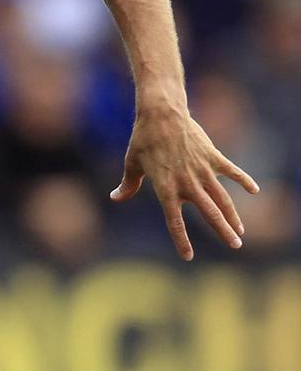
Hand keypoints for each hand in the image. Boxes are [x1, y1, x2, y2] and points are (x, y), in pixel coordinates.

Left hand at [111, 107, 258, 260]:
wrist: (162, 114)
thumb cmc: (143, 140)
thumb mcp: (131, 165)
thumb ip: (128, 185)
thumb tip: (116, 197)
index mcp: (166, 189)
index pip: (175, 222)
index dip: (182, 240)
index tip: (188, 256)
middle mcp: (187, 183)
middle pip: (209, 213)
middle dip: (223, 231)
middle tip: (236, 246)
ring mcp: (203, 170)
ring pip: (223, 198)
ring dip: (233, 215)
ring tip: (240, 231)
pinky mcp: (213, 156)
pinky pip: (232, 171)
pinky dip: (244, 180)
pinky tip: (255, 191)